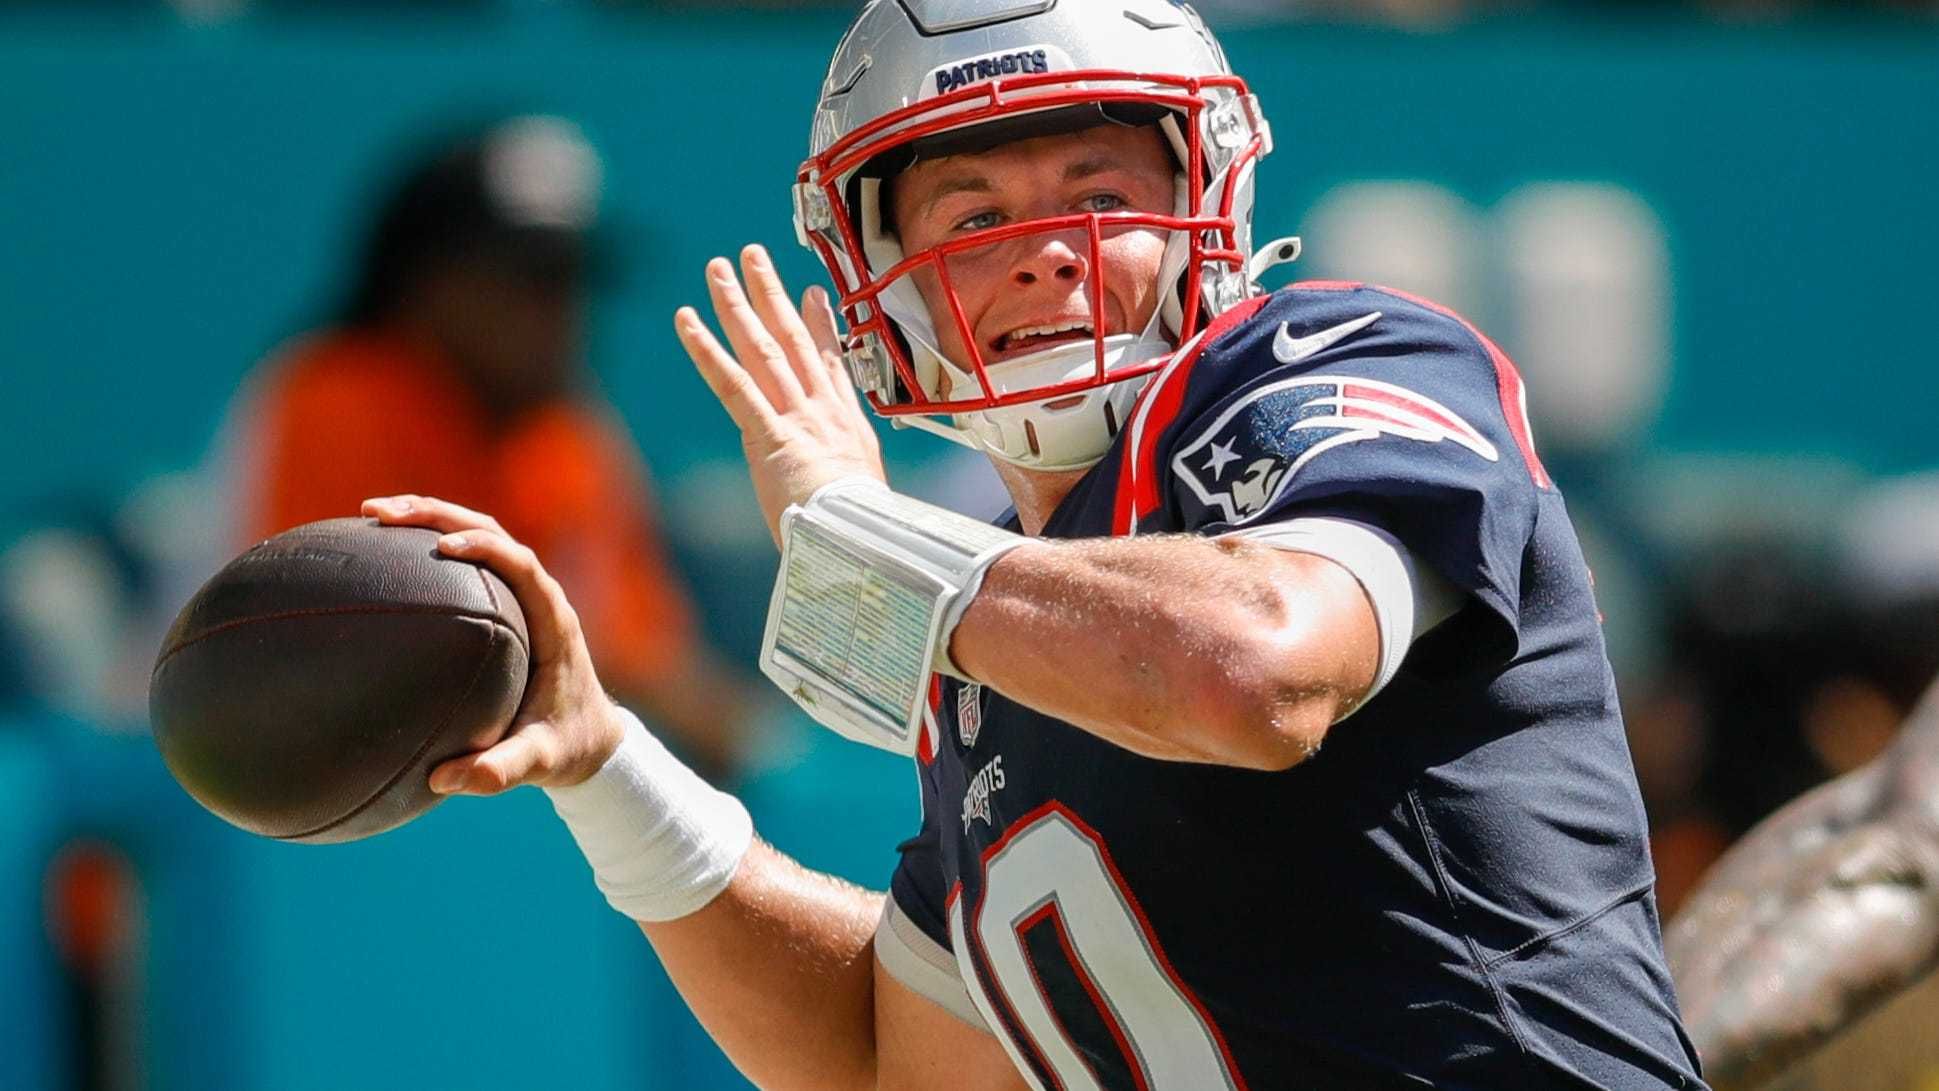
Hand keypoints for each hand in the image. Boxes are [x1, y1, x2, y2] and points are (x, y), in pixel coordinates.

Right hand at [360, 494, 626, 793]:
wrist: (593, 741)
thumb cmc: (568, 748)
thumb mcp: (540, 762)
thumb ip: (502, 771)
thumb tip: (445, 779)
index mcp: (554, 621)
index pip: (524, 565)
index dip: (487, 547)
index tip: (443, 547)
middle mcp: (539, 597)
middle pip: (491, 531)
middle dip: (437, 515)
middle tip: (379, 514)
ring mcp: (521, 596)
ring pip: (476, 535)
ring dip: (428, 519)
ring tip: (369, 516)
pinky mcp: (503, 604)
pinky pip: (465, 564)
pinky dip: (424, 548)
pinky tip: (378, 555)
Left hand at [676, 244, 886, 545]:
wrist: (860, 541)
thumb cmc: (863, 534)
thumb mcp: (867, 502)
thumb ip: (853, 486)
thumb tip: (853, 500)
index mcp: (848, 428)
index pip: (829, 365)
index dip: (820, 325)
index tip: (813, 293)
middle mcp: (822, 412)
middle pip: (792, 340)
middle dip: (771, 294)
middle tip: (753, 257)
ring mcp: (796, 418)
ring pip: (762, 349)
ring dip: (737, 305)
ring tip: (718, 270)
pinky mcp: (769, 434)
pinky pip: (733, 383)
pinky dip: (707, 350)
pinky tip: (687, 321)